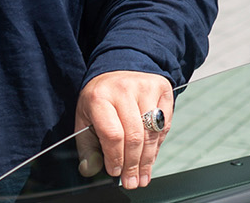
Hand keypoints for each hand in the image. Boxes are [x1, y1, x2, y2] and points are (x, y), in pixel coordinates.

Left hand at [73, 71, 173, 189]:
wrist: (117, 67)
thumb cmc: (100, 97)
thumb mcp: (85, 118)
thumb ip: (87, 146)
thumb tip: (90, 169)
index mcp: (99, 97)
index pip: (112, 134)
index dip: (116, 158)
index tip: (115, 172)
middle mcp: (123, 89)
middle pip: (134, 136)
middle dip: (133, 165)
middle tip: (132, 182)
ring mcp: (145, 87)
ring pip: (151, 132)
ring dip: (147, 160)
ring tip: (142, 177)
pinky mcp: (162, 89)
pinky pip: (164, 124)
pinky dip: (158, 144)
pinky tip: (151, 157)